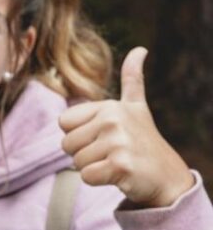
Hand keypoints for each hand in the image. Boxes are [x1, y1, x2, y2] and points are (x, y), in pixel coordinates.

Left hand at [59, 47, 194, 207]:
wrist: (166, 176)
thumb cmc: (142, 141)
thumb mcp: (136, 107)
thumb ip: (132, 79)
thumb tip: (140, 49)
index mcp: (110, 106)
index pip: (63, 122)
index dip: (77, 134)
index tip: (102, 136)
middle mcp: (114, 120)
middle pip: (66, 144)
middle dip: (83, 154)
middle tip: (110, 153)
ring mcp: (118, 142)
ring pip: (76, 162)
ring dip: (92, 167)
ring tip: (115, 162)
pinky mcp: (120, 165)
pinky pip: (86, 176)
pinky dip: (98, 180)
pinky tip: (118, 174)